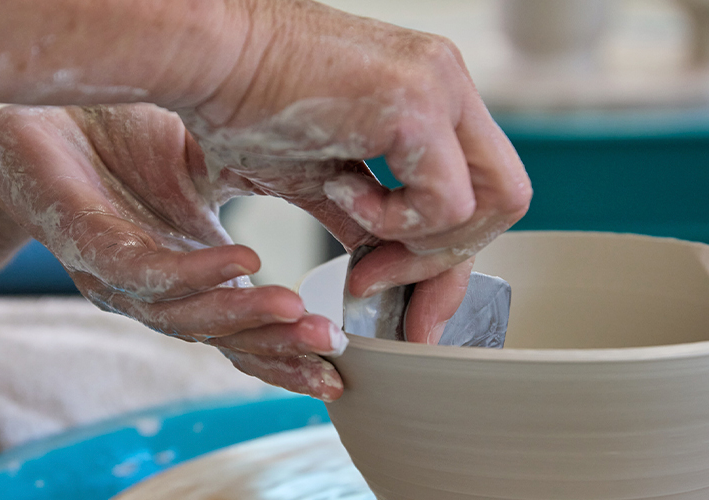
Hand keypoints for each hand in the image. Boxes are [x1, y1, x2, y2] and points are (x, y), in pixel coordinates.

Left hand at [0, 104, 354, 400]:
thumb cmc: (135, 142)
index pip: (242, 330)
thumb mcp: (223, 171)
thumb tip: (358, 213)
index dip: (287, 353)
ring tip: (296, 311)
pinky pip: (143, 271)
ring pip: (183, 315)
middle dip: (277, 347)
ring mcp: (119, 276)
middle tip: (332, 351)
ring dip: (242, 315)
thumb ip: (276, 196)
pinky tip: (240, 258)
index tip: (339, 366)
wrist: (52, 109)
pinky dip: (195, 271)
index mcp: (192, 274)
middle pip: (220, 337)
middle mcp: (158, 289)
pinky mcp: (87, 245)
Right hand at [175, 0, 531, 341]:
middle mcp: (447, 83)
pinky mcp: (417, 104)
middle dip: (449, 262)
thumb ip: (367, 218)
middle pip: (504, 198)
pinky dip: (394, 221)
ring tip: (354, 231)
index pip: (482, 187)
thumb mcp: (321, 176)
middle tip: (382, 286)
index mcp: (431, 94)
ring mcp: (439, 87)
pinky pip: (444, 201)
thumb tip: (385, 267)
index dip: (452, 255)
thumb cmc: (246, 106)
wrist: (207, 59)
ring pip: (489, 205)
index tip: (415, 307)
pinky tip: (341, 191)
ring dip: (419, 246)